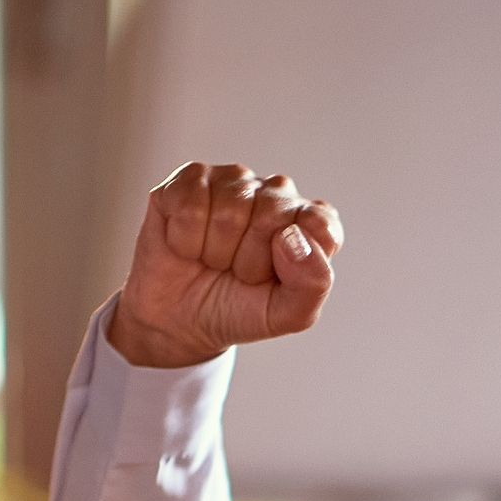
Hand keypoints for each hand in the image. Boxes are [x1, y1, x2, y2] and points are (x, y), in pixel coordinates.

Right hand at [107, 162, 343, 368]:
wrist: (180, 321)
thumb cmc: (237, 309)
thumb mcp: (287, 314)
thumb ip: (312, 282)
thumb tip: (293, 236)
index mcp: (309, 222)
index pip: (320, 224)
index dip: (293, 260)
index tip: (273, 278)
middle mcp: (276, 193)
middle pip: (270, 214)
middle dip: (248, 259)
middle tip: (237, 272)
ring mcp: (234, 181)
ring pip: (228, 211)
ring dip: (215, 251)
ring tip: (213, 259)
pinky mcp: (191, 179)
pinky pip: (190, 205)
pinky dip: (184, 239)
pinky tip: (187, 244)